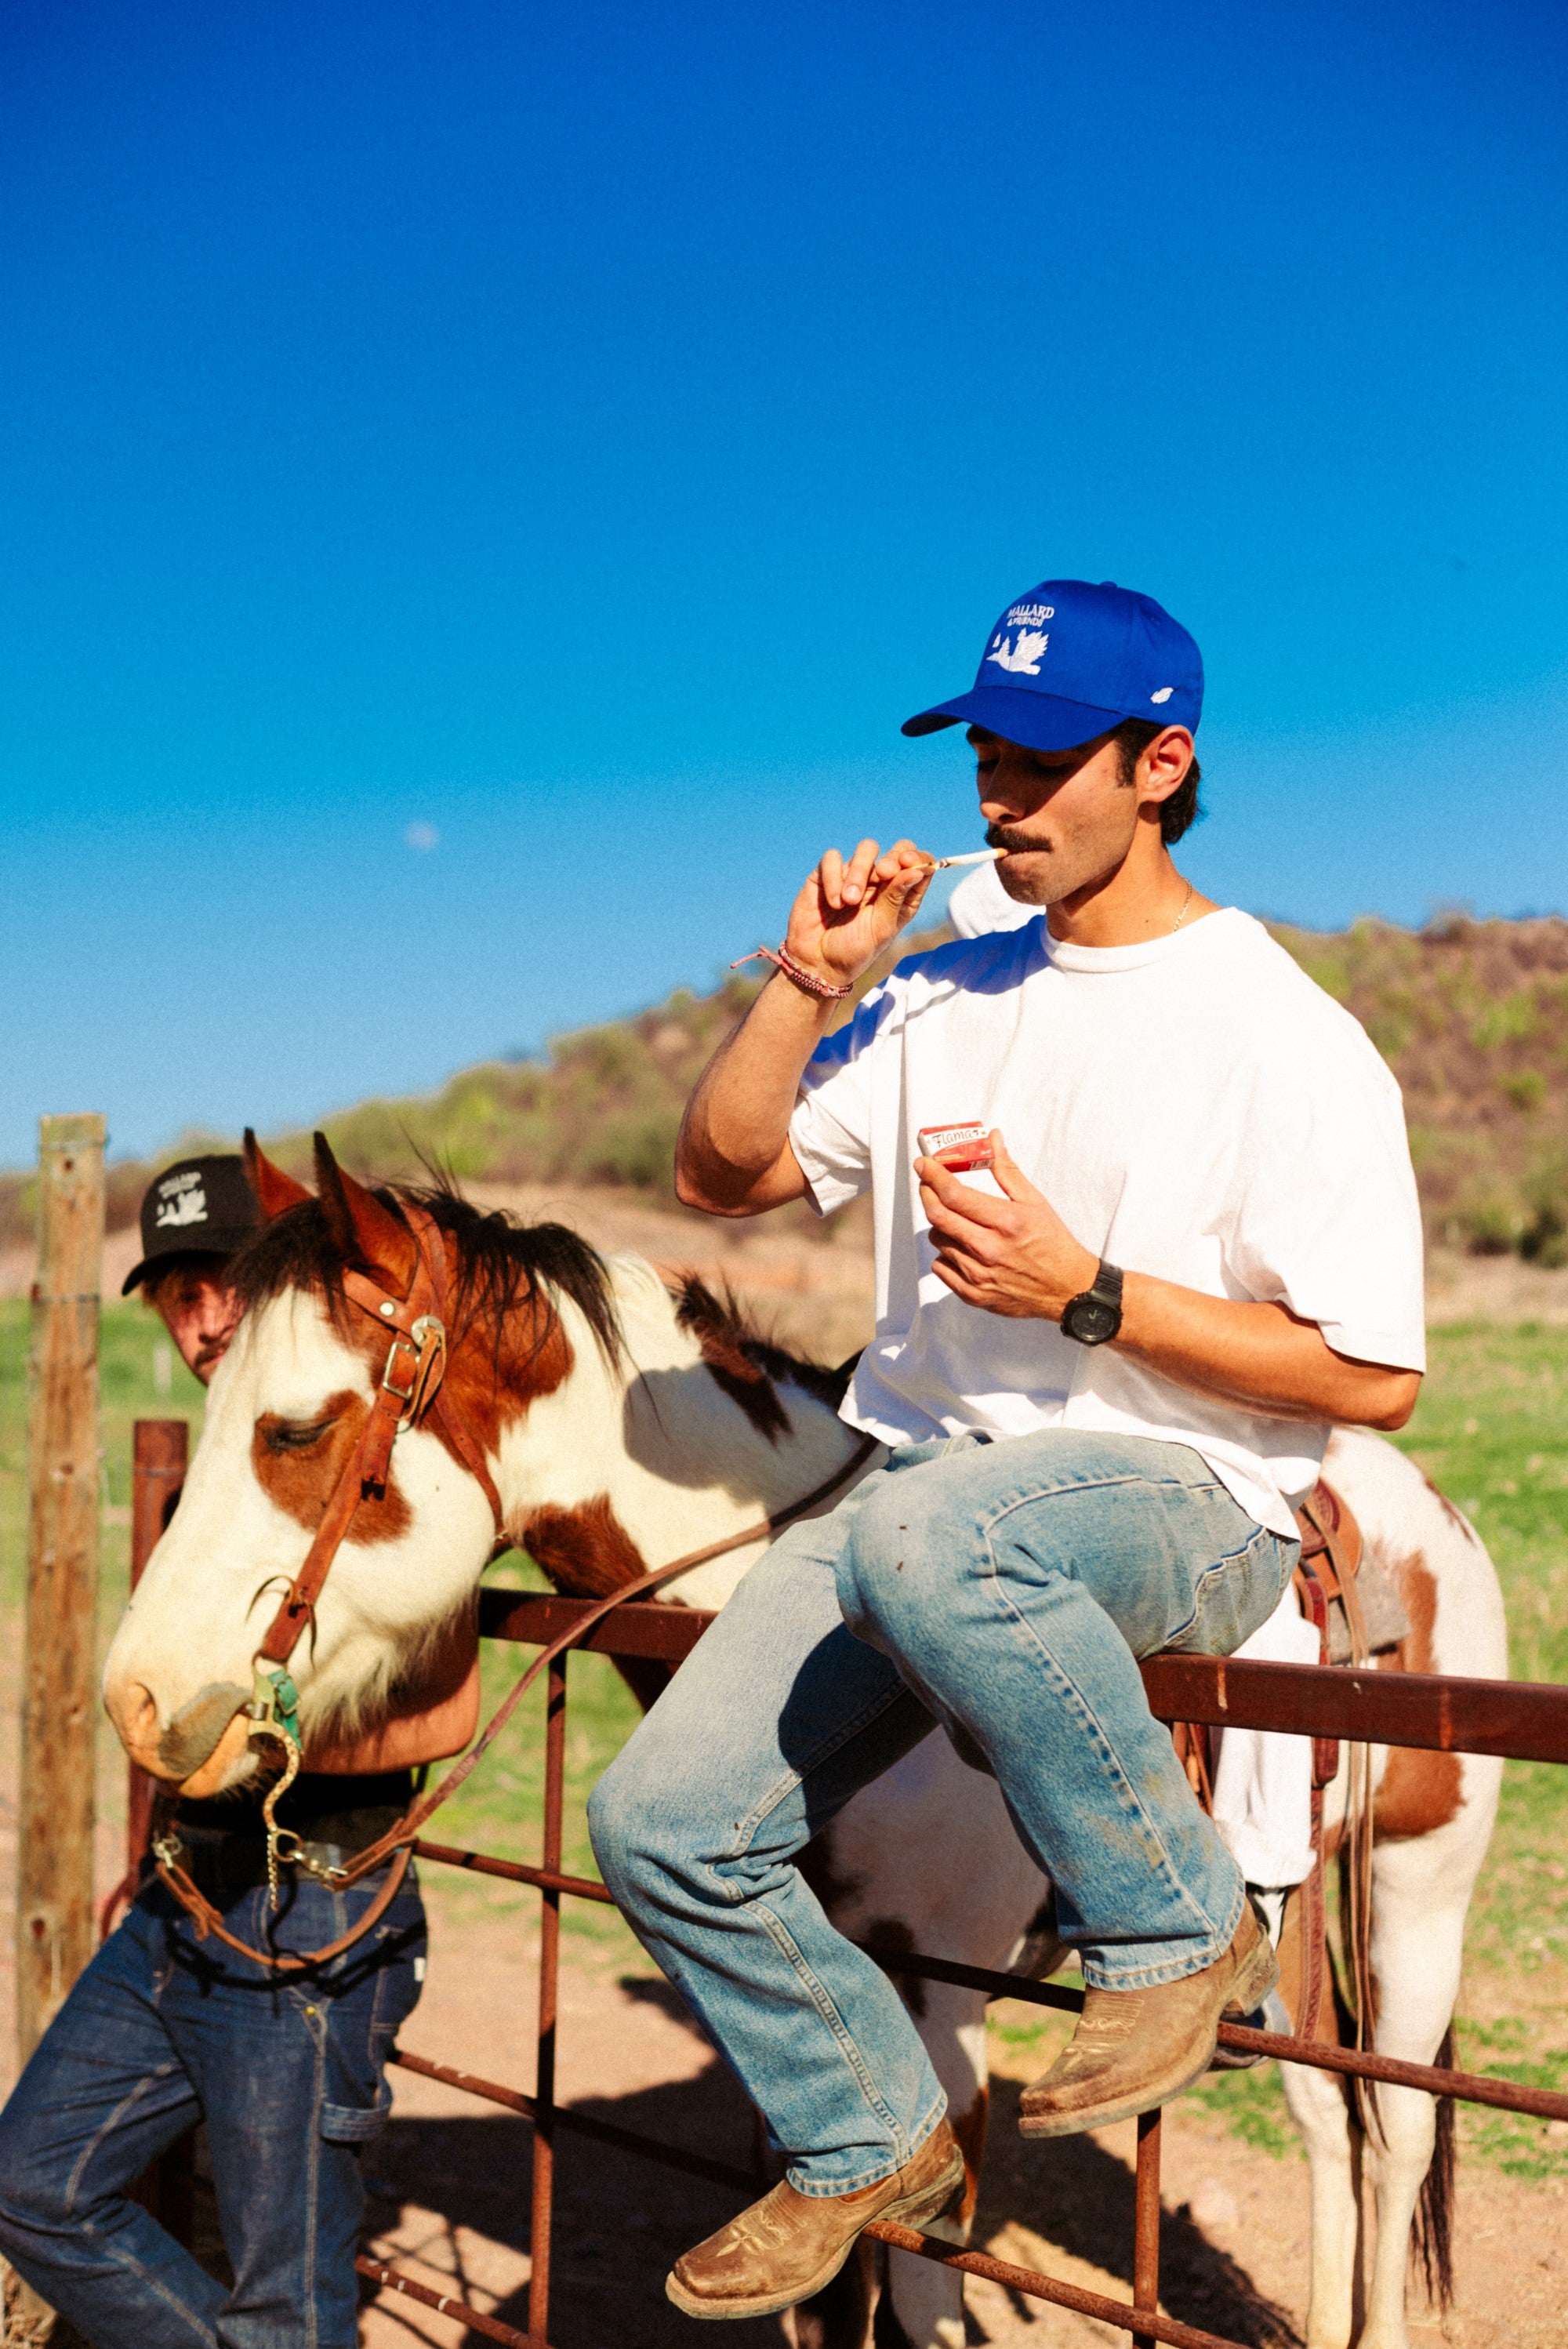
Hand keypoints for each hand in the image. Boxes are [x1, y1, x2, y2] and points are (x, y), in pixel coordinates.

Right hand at [784, 838, 935, 987]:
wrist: (817, 963)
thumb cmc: (854, 951)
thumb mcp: (880, 928)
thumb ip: (896, 897)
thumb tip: (919, 870)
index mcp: (901, 895)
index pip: (919, 865)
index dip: (918, 858)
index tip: (908, 864)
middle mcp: (881, 882)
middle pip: (897, 849)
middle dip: (892, 858)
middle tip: (884, 873)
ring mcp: (854, 875)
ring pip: (866, 849)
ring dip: (859, 871)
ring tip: (850, 901)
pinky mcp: (827, 874)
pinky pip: (832, 858)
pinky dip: (833, 878)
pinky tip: (833, 903)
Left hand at [916, 1131, 1098, 1321]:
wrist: (1067, 1289)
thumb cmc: (1053, 1243)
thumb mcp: (1034, 1201)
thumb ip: (1007, 1169)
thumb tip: (992, 1138)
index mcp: (1006, 1221)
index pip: (954, 1195)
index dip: (932, 1176)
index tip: (923, 1165)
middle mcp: (989, 1249)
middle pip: (938, 1216)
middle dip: (927, 1194)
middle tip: (928, 1185)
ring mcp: (979, 1274)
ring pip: (938, 1240)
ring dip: (941, 1225)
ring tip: (958, 1221)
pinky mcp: (974, 1294)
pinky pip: (940, 1267)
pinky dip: (945, 1254)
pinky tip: (961, 1248)